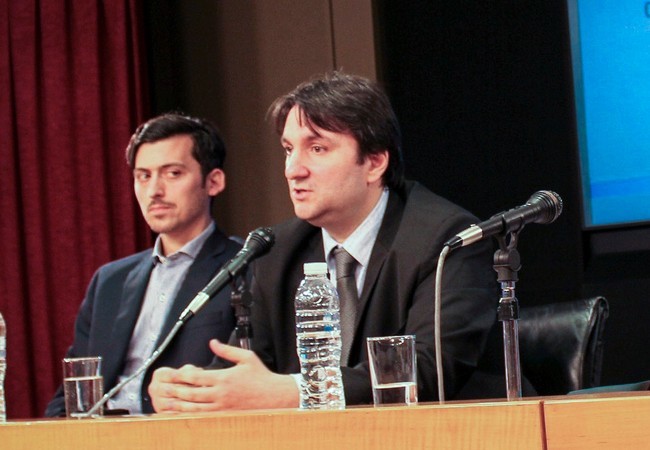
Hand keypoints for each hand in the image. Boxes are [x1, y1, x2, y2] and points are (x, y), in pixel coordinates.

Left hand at [148, 339, 299, 411]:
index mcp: (224, 378)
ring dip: (178, 405)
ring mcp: (221, 407)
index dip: (182, 375)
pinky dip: (190, 416)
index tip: (172, 373)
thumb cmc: (261, 377)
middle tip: (161, 388)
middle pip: (191, 394)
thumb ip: (226, 350)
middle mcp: (220, 394)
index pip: (196, 376)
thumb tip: (212, 342)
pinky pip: (203, 417)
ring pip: (194, 408)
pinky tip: (182, 414)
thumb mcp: (246, 357)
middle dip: (174, 391)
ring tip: (165, 402)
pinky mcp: (224, 416)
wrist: (275, 397)